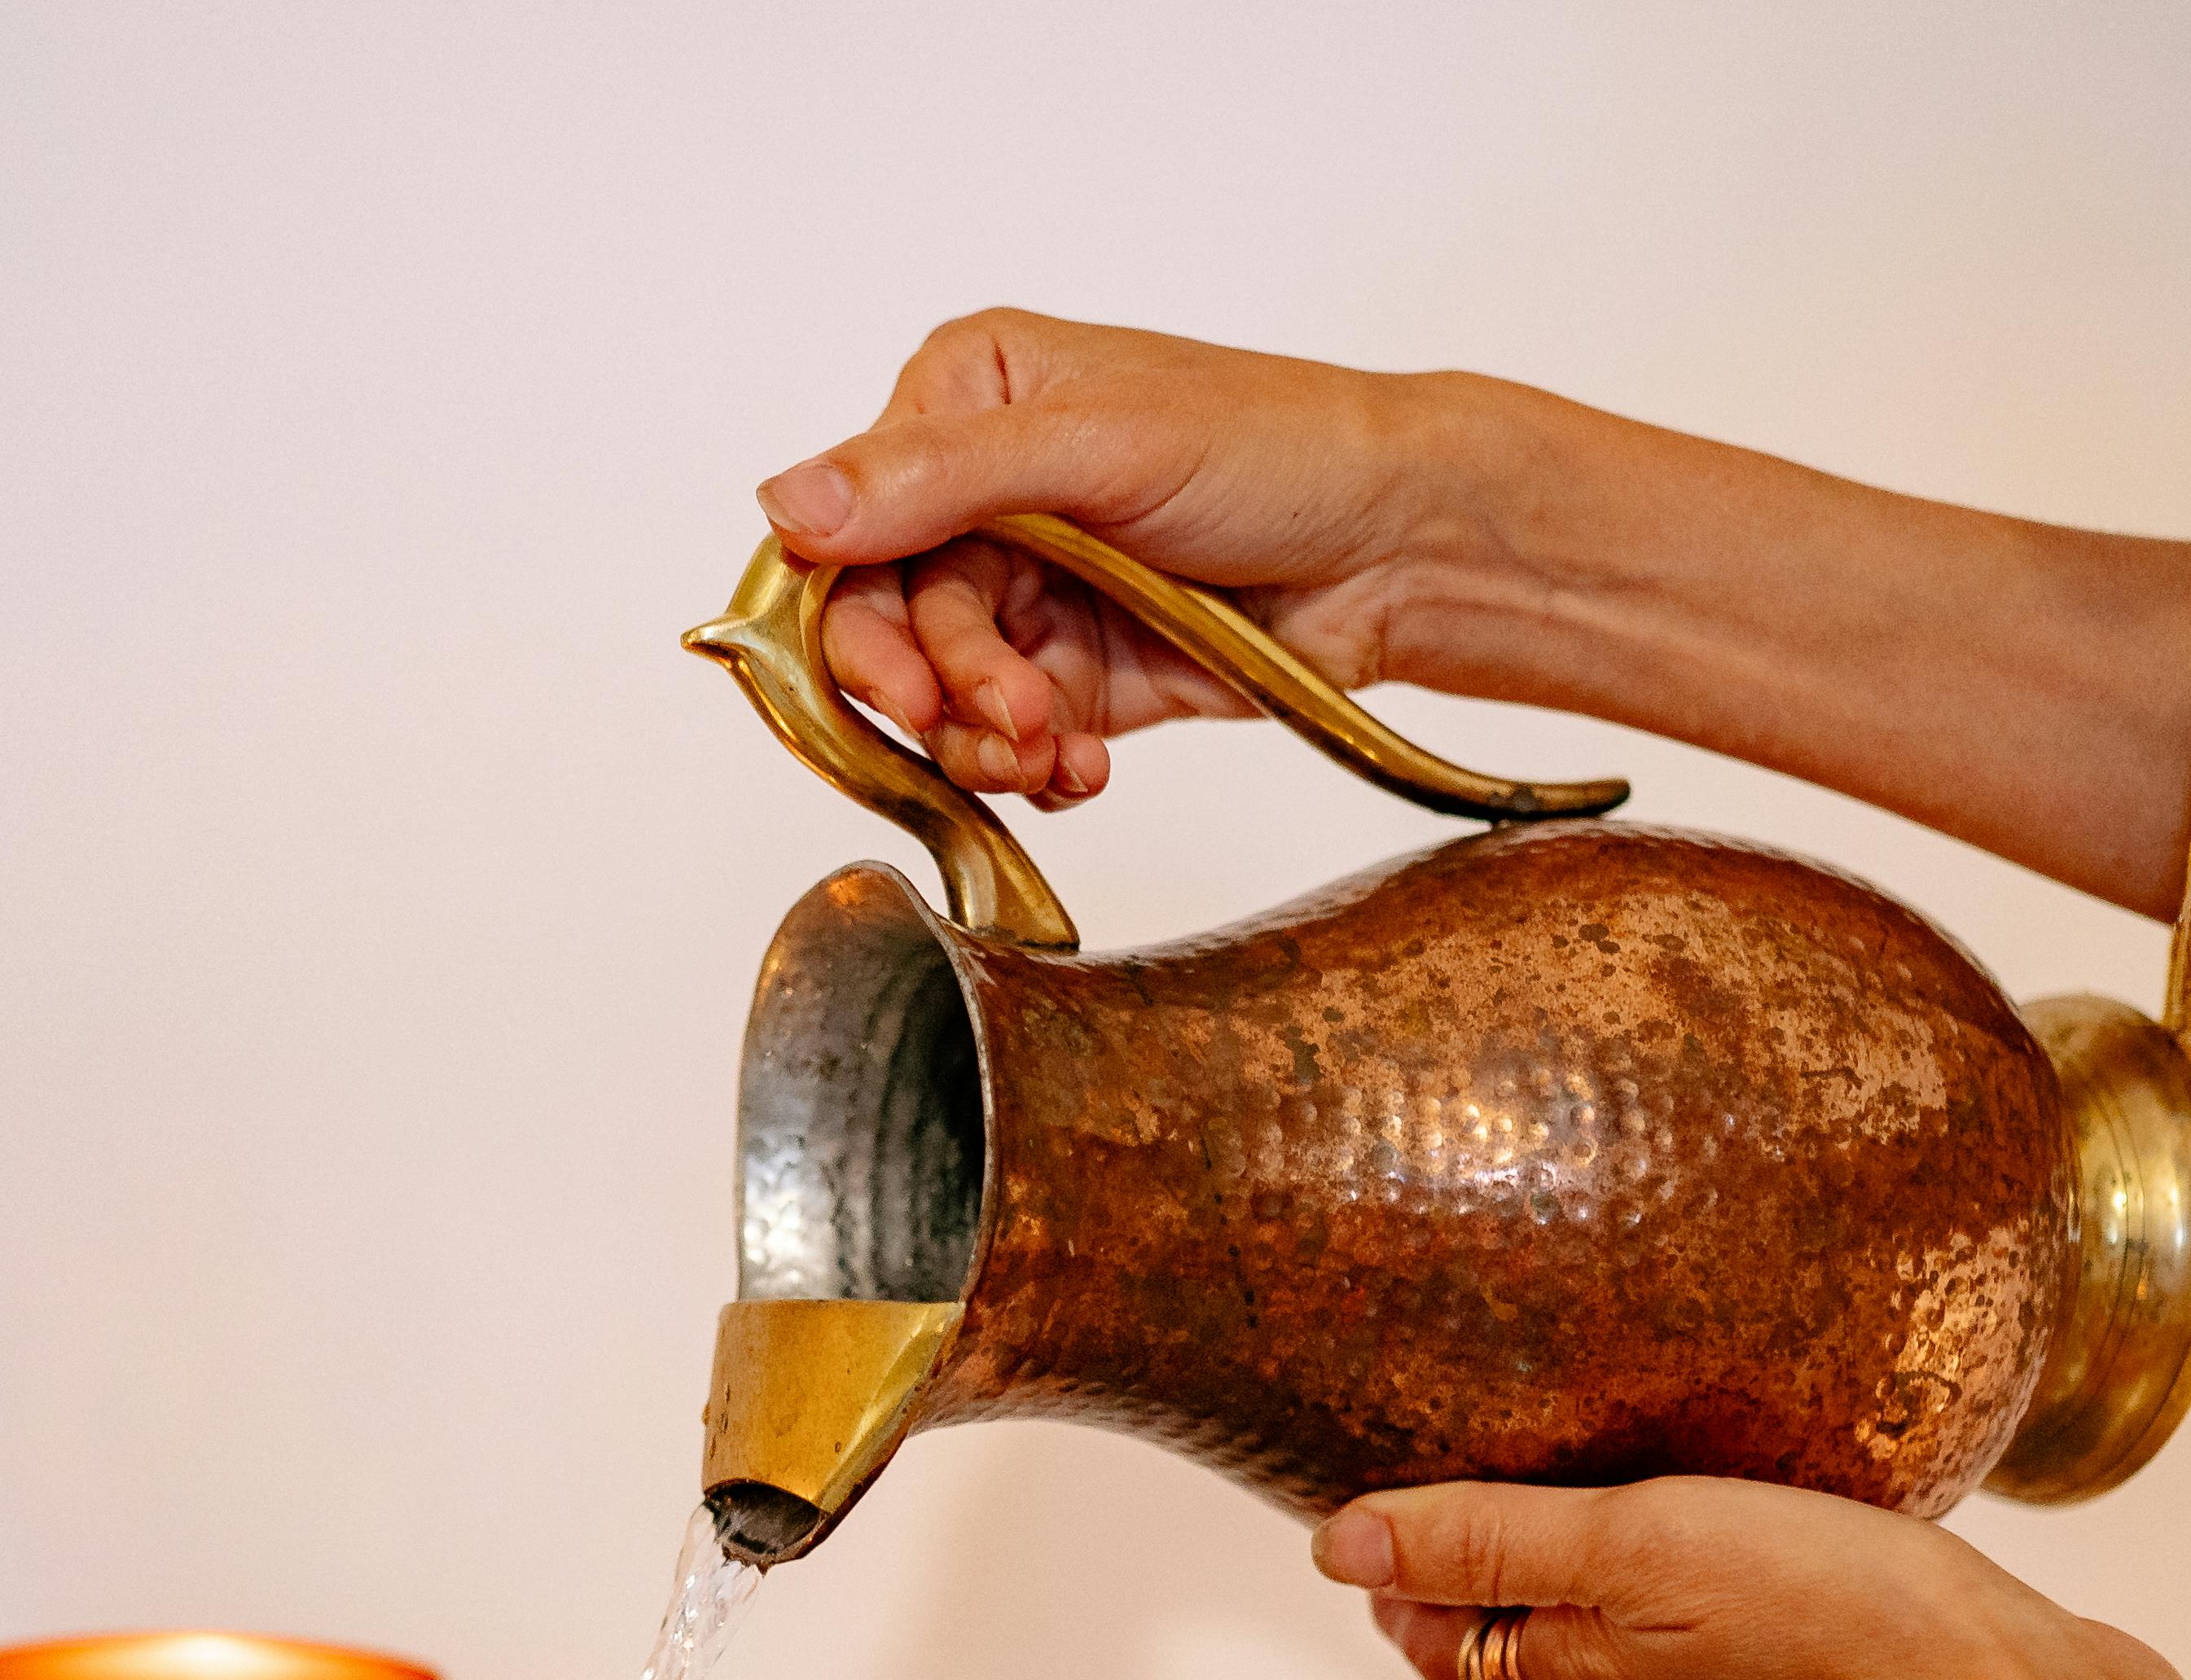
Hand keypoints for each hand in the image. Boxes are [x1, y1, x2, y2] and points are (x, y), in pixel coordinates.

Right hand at [760, 314, 1511, 807]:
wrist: (1405, 543)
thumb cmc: (1278, 449)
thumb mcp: (1098, 446)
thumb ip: (937, 479)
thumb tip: (785, 504)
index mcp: (966, 399)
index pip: (844, 522)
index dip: (850, 617)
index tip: (894, 685)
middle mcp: (979, 492)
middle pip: (883, 623)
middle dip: (936, 688)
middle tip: (999, 721)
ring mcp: (1025, 587)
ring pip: (939, 695)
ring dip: (983, 739)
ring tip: (1053, 749)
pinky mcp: (1071, 670)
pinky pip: (1003, 739)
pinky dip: (1028, 768)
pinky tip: (1078, 769)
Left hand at [1308, 1475, 2190, 1679]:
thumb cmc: (1839, 1630)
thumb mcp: (1636, 1550)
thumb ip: (1495, 1540)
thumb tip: (1338, 1547)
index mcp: (1589, 1659)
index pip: (1445, 1640)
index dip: (1398, 1579)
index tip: (1375, 1486)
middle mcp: (1654, 1675)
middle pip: (1522, 1631)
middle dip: (1471, 1562)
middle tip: (1453, 1458)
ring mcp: (1747, 1668)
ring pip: (1625, 1613)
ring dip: (1580, 1549)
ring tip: (1573, 1448)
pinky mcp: (1837, 1646)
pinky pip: (1728, 1598)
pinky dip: (1691, 1547)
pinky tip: (1730, 1485)